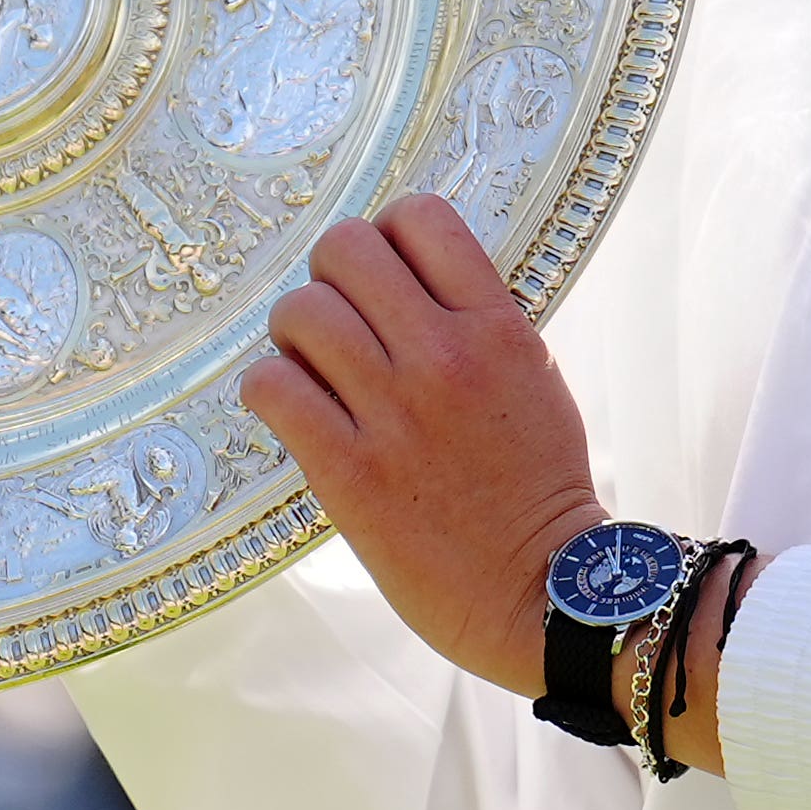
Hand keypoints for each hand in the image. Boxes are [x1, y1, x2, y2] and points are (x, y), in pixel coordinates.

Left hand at [239, 196, 602, 691]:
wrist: (542, 592)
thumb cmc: (539, 488)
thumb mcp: (534, 379)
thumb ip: (479, 323)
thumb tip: (409, 282)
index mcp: (498, 328)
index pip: (421, 217)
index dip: (389, 235)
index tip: (387, 275)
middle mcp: (445, 357)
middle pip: (346, 250)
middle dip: (333, 278)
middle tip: (340, 321)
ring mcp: (394, 414)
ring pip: (301, 311)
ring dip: (295, 334)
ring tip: (312, 369)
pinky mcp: (349, 472)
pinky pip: (273, 387)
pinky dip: (268, 389)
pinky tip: (290, 409)